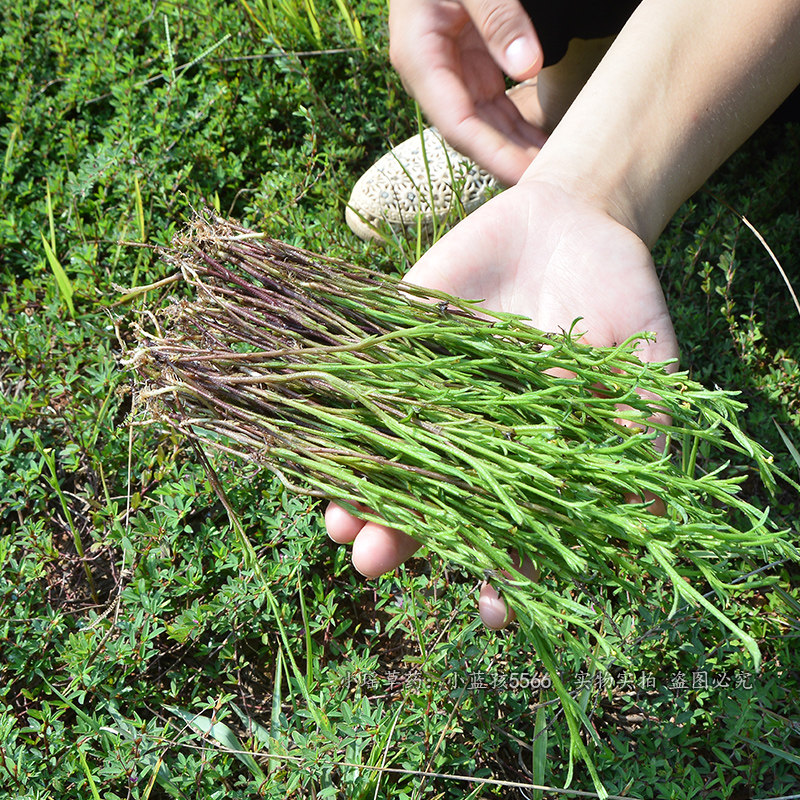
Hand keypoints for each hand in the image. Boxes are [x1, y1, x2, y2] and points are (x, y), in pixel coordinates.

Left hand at [326, 178, 678, 626]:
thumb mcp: (642, 366)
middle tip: (375, 562)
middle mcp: (465, 431)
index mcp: (524, 453)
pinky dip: (331, 401)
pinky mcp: (395, 337)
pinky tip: (306, 430)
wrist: (572, 218)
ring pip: (381, 447)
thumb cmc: (618, 298)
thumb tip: (655, 518)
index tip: (491, 608)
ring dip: (353, 485)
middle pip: (427, 496)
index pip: (508, 527)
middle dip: (401, 533)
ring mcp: (424, 387)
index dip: (503, 571)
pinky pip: (356, 373)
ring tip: (337, 522)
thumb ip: (644, 432)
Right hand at [389, 0, 547, 184]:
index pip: (456, 122)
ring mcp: (452, 71)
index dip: (491, 154)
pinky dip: (519, 124)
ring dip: (517, 146)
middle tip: (550, 184)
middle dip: (508, 159)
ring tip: (554, 168)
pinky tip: (544, 141)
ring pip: (486, 123)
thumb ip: (496, 16)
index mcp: (419, 57)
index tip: (525, 176)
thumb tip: (526, 66)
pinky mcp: (472, 65)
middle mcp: (432, 73)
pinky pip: (495, 104)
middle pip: (471, 131)